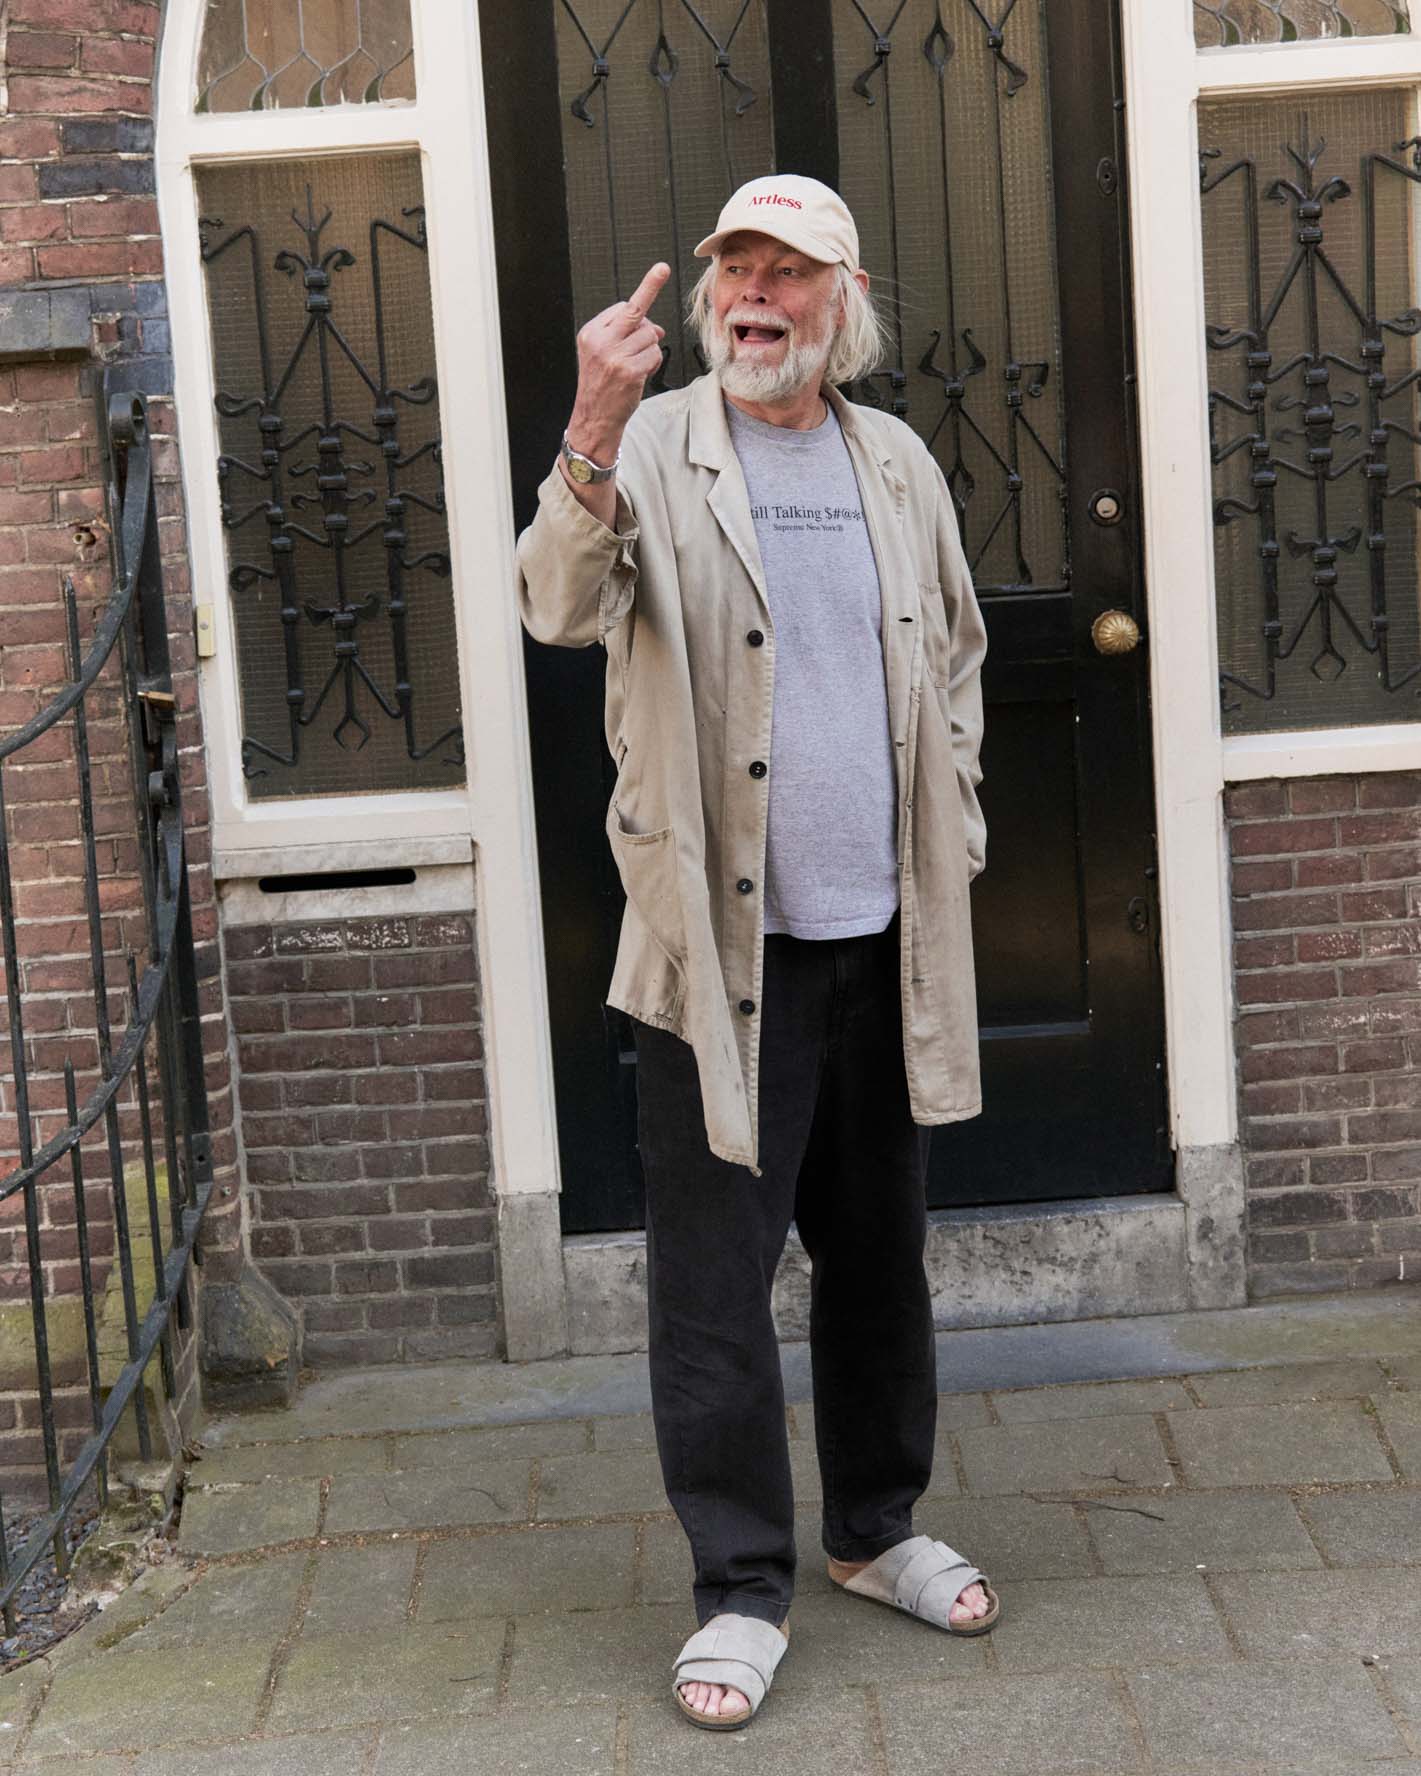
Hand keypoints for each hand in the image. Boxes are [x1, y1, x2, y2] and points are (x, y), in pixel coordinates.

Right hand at [566, 262, 670, 462]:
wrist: (594, 419)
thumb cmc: (601, 386)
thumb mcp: (602, 354)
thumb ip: (624, 336)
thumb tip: (657, 328)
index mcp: (590, 333)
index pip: (622, 308)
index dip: (638, 311)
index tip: (659, 271)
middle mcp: (600, 341)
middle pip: (635, 311)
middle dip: (651, 293)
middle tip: (659, 279)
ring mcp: (615, 356)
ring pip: (650, 336)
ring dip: (651, 350)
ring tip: (637, 366)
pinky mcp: (629, 370)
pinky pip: (655, 355)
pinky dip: (654, 364)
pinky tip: (641, 375)